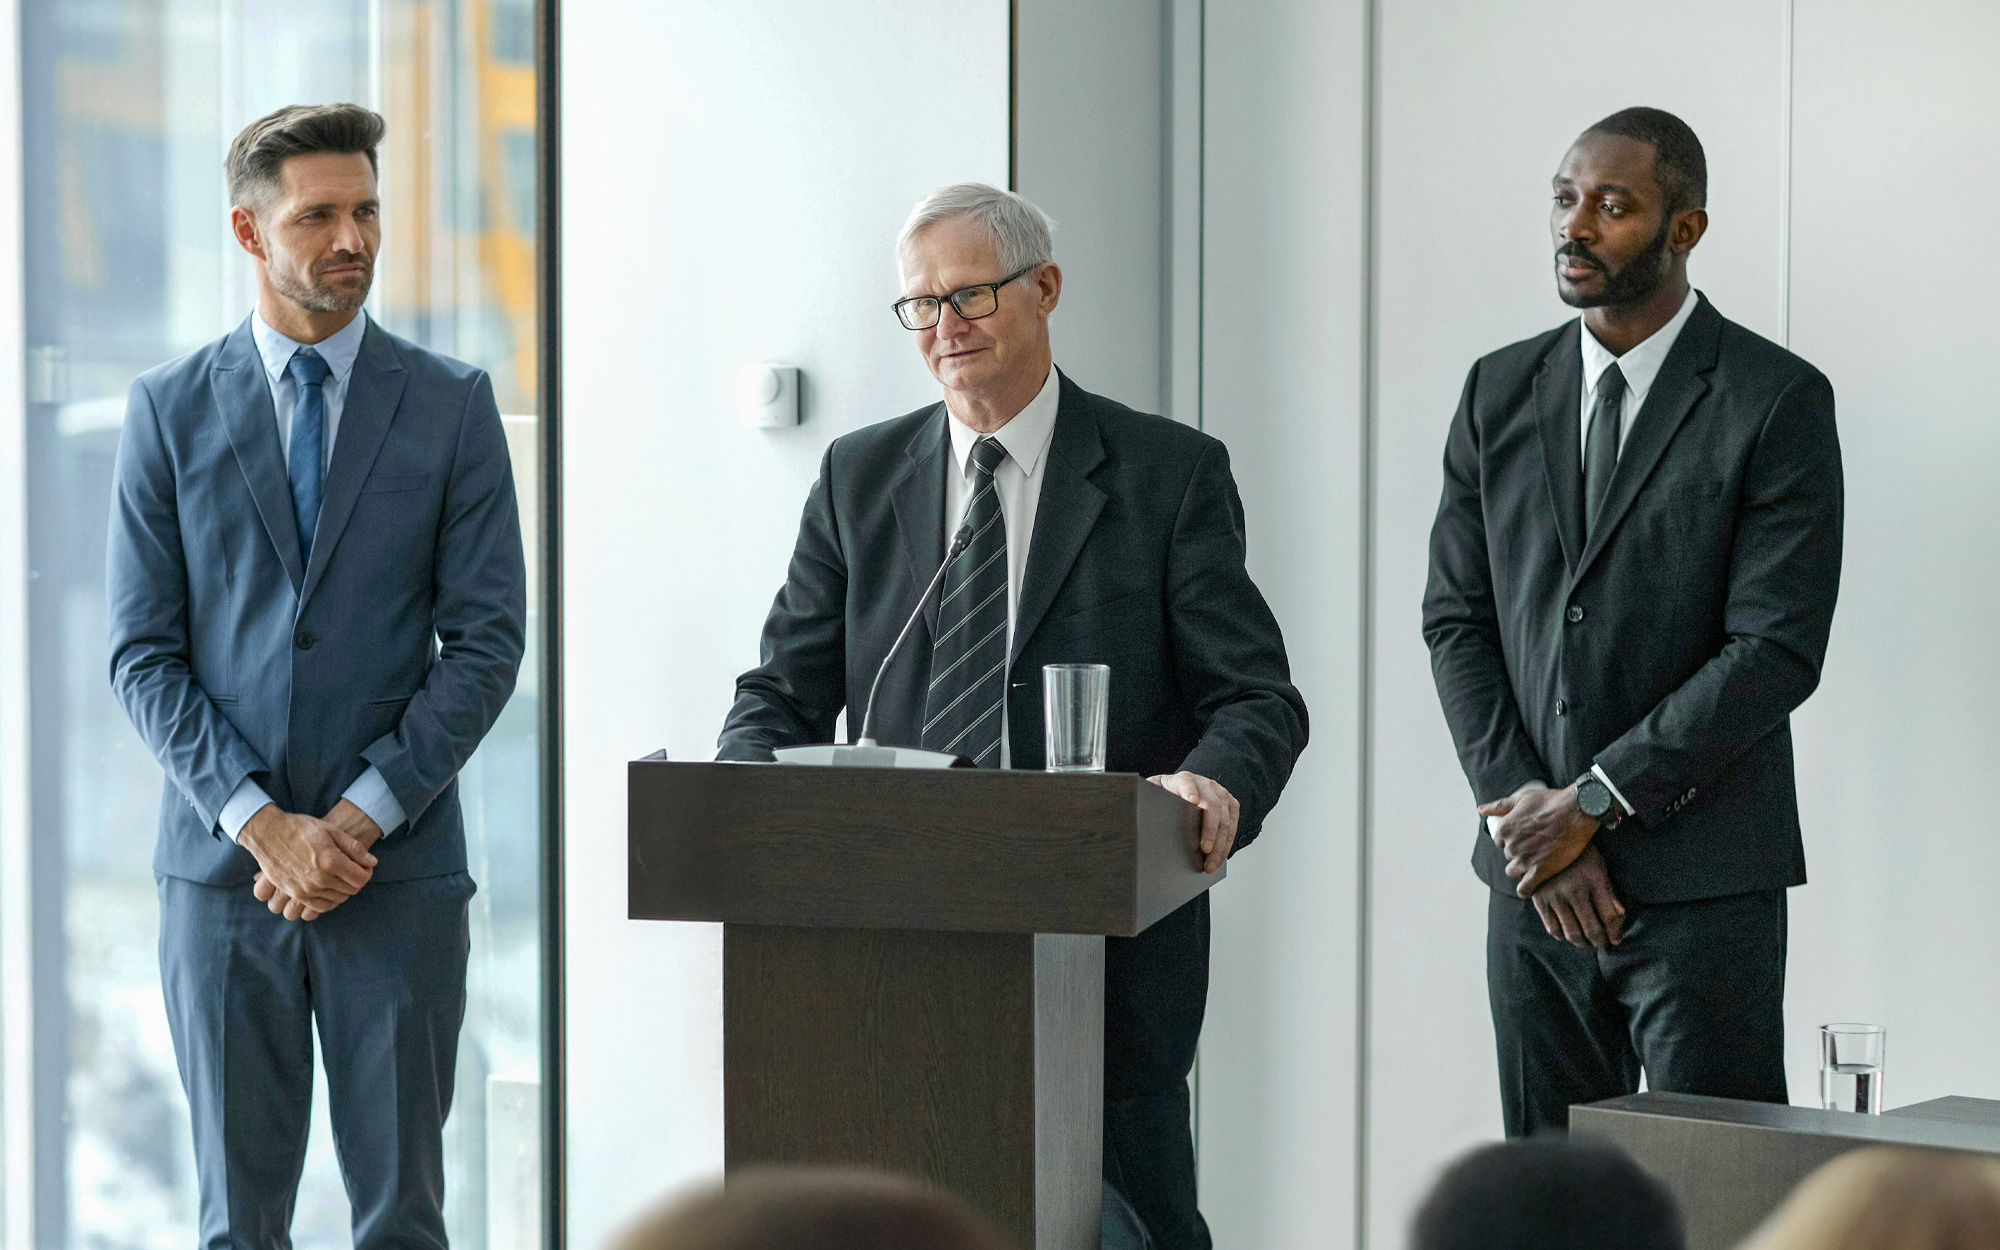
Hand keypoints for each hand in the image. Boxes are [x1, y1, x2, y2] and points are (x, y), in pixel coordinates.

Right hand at [239, 802, 377, 921]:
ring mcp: (306, 889)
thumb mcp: (331, 830)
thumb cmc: (300, 828)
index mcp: (331, 861)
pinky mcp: (295, 894)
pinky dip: (328, 900)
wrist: (267, 834)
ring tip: (338, 877)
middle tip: (351, 870)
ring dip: (342, 890)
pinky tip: (328, 888)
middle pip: (351, 890)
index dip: (367, 873)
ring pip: (337, 900)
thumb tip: (372, 862)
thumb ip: (354, 848)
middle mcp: (320, 879)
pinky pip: (319, 907)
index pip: (361, 879)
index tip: (363, 866)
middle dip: (356, 880)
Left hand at [1148, 772, 1239, 873]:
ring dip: (1220, 844)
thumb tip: (1136, 805)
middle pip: (1212, 806)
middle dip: (1210, 831)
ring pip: (1225, 819)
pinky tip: (1220, 856)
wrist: (1185, 788)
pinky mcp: (1231, 803)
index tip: (1192, 801)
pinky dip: (1228, 842)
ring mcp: (1220, 793)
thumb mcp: (1155, 792)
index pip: (1186, 783)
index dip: (1190, 791)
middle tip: (1205, 851)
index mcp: (1183, 779)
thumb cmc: (1168, 795)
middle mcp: (1205, 784)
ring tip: (1211, 864)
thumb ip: (1148, 796)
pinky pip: (1233, 824)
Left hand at [1479, 782, 1598, 896]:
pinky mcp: (1540, 871)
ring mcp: (1524, 860)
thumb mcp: (1522, 798)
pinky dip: (1526, 889)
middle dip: (1519, 853)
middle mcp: (1511, 845)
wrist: (1577, 811)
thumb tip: (1480, 810)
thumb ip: (1499, 806)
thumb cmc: (1551, 802)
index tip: (1525, 838)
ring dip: (1522, 869)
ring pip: (1513, 872)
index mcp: (1505, 828)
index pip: (1500, 841)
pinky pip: (1525, 888)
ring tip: (1537, 863)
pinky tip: (1532, 886)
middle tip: (1536, 848)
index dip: (1513, 840)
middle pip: (1509, 856)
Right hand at [1530, 843, 1625, 948]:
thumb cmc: (1579, 853)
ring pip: (1571, 933)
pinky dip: (1562, 936)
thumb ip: (1609, 891)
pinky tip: (1568, 934)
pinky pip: (1552, 928)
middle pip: (1592, 929)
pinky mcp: (1540, 899)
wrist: (1545, 839)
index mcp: (1594, 880)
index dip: (1615, 933)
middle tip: (1603, 945)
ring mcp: (1555, 896)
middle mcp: (1574, 890)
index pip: (1610, 917)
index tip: (1616, 940)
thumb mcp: (1599, 865)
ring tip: (1586, 942)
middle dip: (1600, 942)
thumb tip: (1620, 914)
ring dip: (1582, 942)